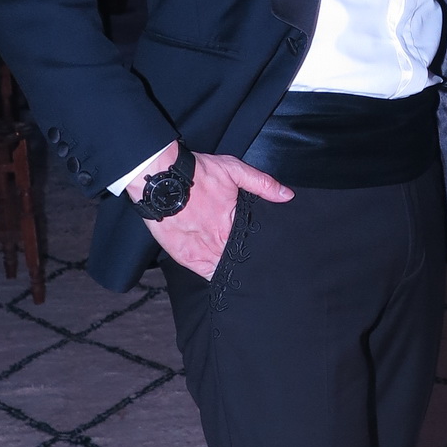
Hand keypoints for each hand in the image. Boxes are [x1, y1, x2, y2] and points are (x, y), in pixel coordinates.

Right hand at [132, 147, 291, 277]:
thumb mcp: (233, 170)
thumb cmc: (195, 173)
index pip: (253, 242)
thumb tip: (287, 195)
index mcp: (233, 222)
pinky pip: (206, 274)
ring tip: (242, 274)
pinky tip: (223, 276)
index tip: (267, 250)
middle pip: (239, 257)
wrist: (160, 180)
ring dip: (232, 269)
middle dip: (247, 261)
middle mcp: (219, 240)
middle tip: (258, 266)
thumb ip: (262, 183)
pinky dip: (215, 275)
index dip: (260, 247)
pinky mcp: (186, 257)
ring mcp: (202, 251)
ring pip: (224, 268)